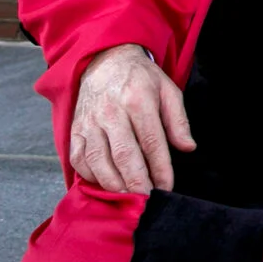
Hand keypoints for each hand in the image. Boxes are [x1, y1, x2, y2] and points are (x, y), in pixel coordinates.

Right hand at [69, 43, 194, 194]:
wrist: (104, 61)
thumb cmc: (140, 79)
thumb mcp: (168, 90)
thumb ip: (178, 120)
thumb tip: (188, 147)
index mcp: (137, 100)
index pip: (151, 141)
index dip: (159, 168)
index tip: (166, 187)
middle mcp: (110, 112)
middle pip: (124, 154)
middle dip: (136, 182)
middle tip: (146, 200)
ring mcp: (89, 122)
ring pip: (98, 161)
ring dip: (113, 184)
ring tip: (127, 197)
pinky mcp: (74, 130)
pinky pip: (79, 159)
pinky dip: (91, 176)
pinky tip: (105, 184)